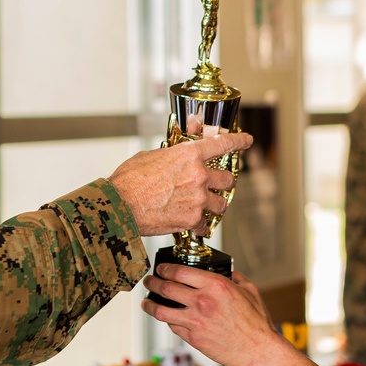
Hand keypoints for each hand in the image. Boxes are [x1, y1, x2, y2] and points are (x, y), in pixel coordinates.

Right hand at [108, 131, 251, 236]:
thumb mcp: (150, 156)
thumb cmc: (129, 180)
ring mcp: (198, 198)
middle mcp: (198, 175)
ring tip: (204, 206)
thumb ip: (170, 157)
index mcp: (189, 154)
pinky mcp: (192, 219)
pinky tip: (191, 223)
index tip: (246, 141)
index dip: (238, 141)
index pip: (223, 144)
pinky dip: (200, 225)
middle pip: (228, 179)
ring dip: (214, 205)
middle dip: (222, 183)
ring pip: (221, 204)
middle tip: (215, 186)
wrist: (119, 205)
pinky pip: (206, 224)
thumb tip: (174, 160)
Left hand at [141, 265, 278, 365]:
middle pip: (165, 288)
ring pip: (161, 310)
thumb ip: (237, 278)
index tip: (161, 268)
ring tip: (146, 301)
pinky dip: (167, 321)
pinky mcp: (194, 338)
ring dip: (149, 304)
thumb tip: (230, 273)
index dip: (165, 268)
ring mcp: (196, 321)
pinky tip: (166, 318)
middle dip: (152, 282)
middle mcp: (202, 301)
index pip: (179, 271)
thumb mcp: (250, 291)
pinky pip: (173, 326)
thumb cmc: (256, 323)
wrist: (258, 351)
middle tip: (149, 281)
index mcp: (215, 285)